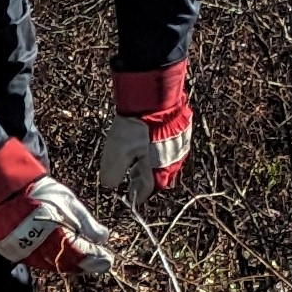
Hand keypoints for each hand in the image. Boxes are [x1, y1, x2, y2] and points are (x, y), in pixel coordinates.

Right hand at [0, 140, 116, 282]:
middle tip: (98, 260)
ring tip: (81, 258)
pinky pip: (38, 262)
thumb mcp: (69, 202)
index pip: (80, 254)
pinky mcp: (14, 252)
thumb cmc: (39, 192)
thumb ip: (86, 223)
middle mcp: (39, 247)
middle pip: (68, 263)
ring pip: (53, 265)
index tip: (107, 259)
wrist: (5, 189)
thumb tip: (102, 238)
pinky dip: (52, 260)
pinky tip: (61, 254)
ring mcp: (25, 252)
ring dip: (69, 263)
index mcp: (54, 233)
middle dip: (85, 263)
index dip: (96, 259)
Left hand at [97, 63, 194, 196]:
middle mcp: (173, 161)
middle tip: (132, 177)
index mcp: (159, 171)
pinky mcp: (182, 131)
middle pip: (157, 176)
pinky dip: (157, 148)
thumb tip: (109, 185)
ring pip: (164, 161)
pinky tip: (148, 141)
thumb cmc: (137, 126)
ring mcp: (179, 145)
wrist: (155, 97)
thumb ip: (113, 173)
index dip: (136, 193)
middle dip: (143, 178)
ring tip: (138, 160)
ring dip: (150, 163)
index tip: (129, 195)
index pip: (146, 190)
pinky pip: (169, 146)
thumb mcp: (117, 152)